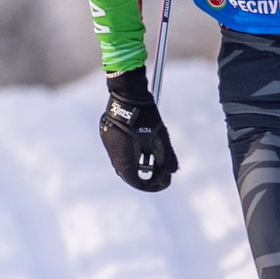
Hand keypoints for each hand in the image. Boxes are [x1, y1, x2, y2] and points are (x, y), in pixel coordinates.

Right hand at [99, 68, 177, 191]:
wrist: (127, 92)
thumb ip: (167, 159)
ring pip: (124, 160)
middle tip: (160, 171)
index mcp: (124, 161)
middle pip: (129, 173)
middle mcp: (113, 155)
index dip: (153, 186)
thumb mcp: (160, 139)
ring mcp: (108, 143)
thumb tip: (171, 173)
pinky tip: (143, 144)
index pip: (137, 183)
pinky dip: (132, 152)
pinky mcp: (107, 133)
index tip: (164, 182)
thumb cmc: (145, 117)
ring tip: (153, 157)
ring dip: (138, 162)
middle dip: (146, 174)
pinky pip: (119, 149)